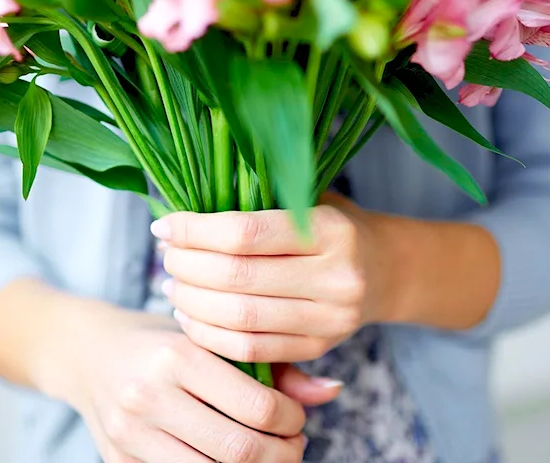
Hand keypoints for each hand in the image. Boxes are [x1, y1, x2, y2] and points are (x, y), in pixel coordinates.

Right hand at [34, 302, 340, 462]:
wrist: (87, 352)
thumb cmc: (162, 341)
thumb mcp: (212, 338)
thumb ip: (273, 364)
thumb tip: (332, 391)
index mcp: (178, 355)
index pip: (258, 407)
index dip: (292, 421)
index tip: (296, 418)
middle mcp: (149, 395)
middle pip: (240, 451)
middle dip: (281, 455)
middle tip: (292, 445)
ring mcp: (129, 433)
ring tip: (266, 456)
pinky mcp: (117, 461)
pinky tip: (227, 462)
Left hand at [153, 193, 395, 363]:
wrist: (385, 270)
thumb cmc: (331, 225)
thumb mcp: (307, 199)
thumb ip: (256, 203)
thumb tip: (179, 216)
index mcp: (332, 229)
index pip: (245, 233)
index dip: (195, 231)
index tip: (164, 225)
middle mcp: (337, 276)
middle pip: (237, 278)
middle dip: (188, 267)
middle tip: (166, 256)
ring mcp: (331, 319)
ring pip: (240, 318)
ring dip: (192, 304)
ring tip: (173, 286)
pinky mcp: (319, 348)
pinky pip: (251, 350)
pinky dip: (210, 335)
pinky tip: (191, 318)